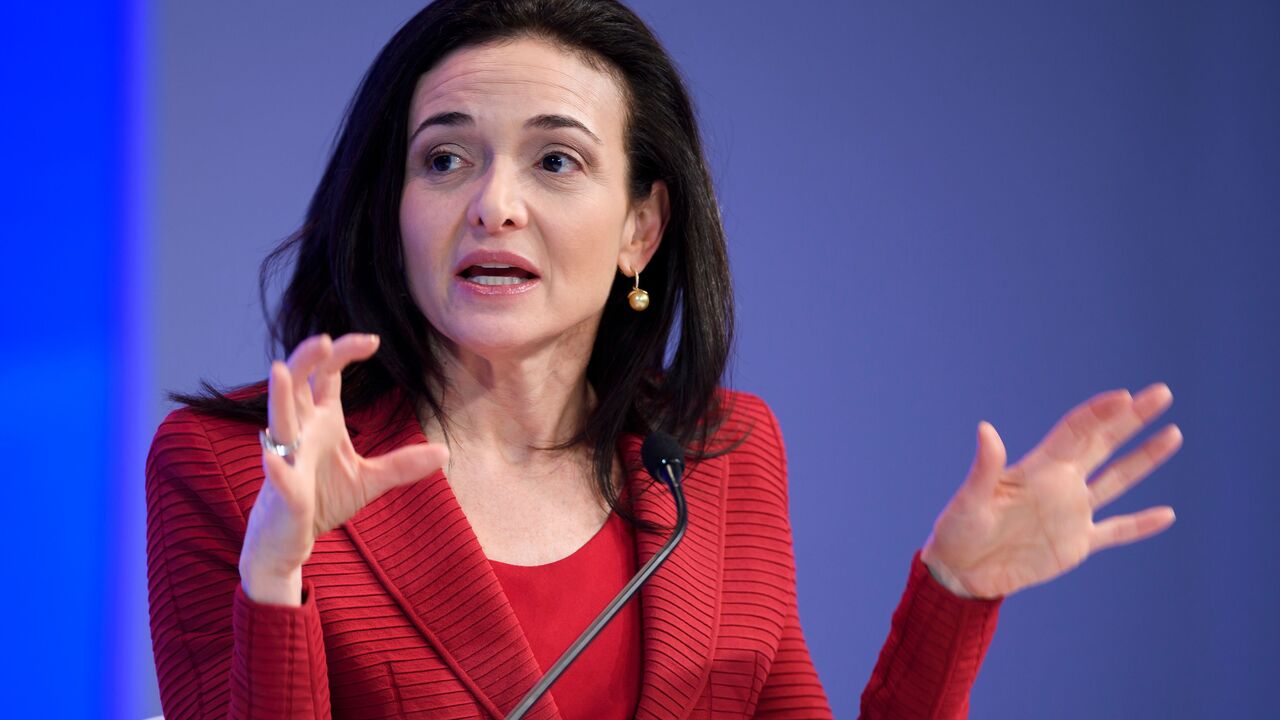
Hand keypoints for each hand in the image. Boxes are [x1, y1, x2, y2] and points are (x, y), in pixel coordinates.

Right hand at [239, 333, 448, 604]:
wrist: (291, 540)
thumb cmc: (322, 500)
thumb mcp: (371, 480)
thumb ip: (403, 464)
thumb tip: (445, 452)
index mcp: (320, 420)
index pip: (326, 375)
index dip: (344, 352)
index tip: (373, 340)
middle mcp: (300, 431)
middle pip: (296, 383)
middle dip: (306, 359)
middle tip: (325, 340)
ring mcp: (287, 458)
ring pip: (279, 420)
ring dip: (279, 396)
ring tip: (278, 369)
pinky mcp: (284, 491)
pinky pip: (278, 476)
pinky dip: (276, 466)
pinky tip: (272, 457)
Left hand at [920, 383, 1180, 599]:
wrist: (960, 572)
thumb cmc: (957, 530)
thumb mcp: (969, 499)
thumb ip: (984, 468)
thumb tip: (985, 429)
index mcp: (1037, 469)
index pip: (1076, 431)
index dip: (1100, 412)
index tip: (1127, 396)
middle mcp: (1060, 484)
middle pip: (1103, 443)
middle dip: (1133, 419)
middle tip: (1162, 392)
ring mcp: (1071, 513)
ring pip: (1117, 480)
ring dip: (1144, 458)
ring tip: (1172, 434)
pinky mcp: (1076, 545)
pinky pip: (1116, 531)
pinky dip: (1141, 524)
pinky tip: (1167, 515)